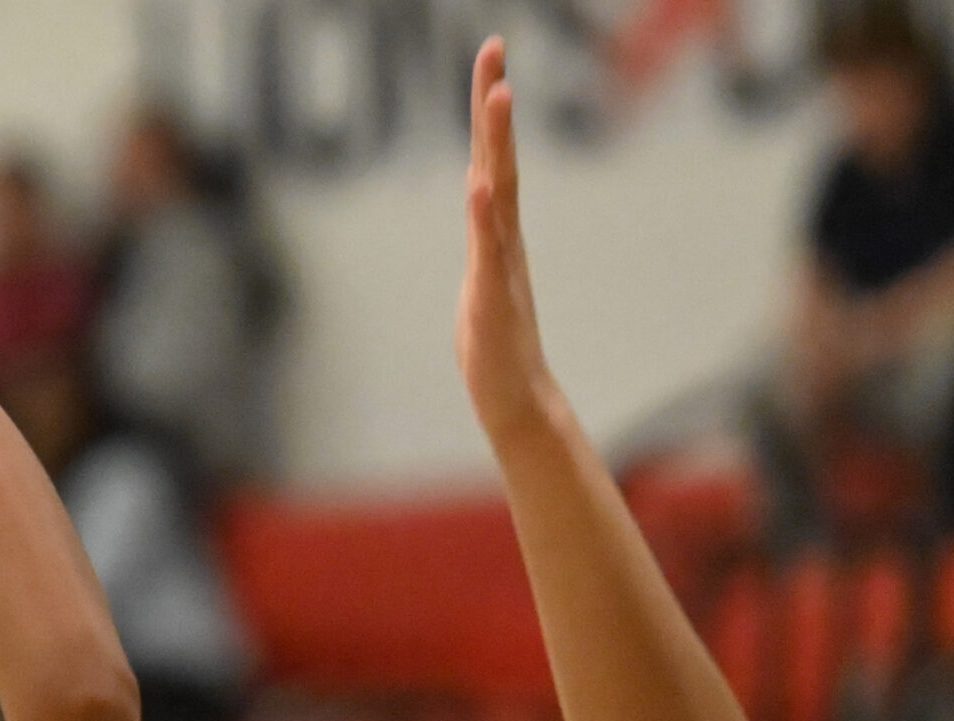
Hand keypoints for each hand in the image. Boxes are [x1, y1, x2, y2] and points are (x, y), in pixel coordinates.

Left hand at [456, 39, 558, 443]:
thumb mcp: (480, 277)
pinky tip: (480, 183)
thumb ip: (483, 237)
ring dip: (498, 143)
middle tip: (493, 46)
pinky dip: (485, 216)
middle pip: (498, 157)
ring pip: (500, 192)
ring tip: (499, 95)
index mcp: (495, 231)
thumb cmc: (494, 345)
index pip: (490, 158)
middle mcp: (503, 237)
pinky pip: (489, 249)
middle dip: (492, 102)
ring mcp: (500, 263)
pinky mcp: (492, 296)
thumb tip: (482, 197)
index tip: (490, 60)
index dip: (488, 111)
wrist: (515, 398)